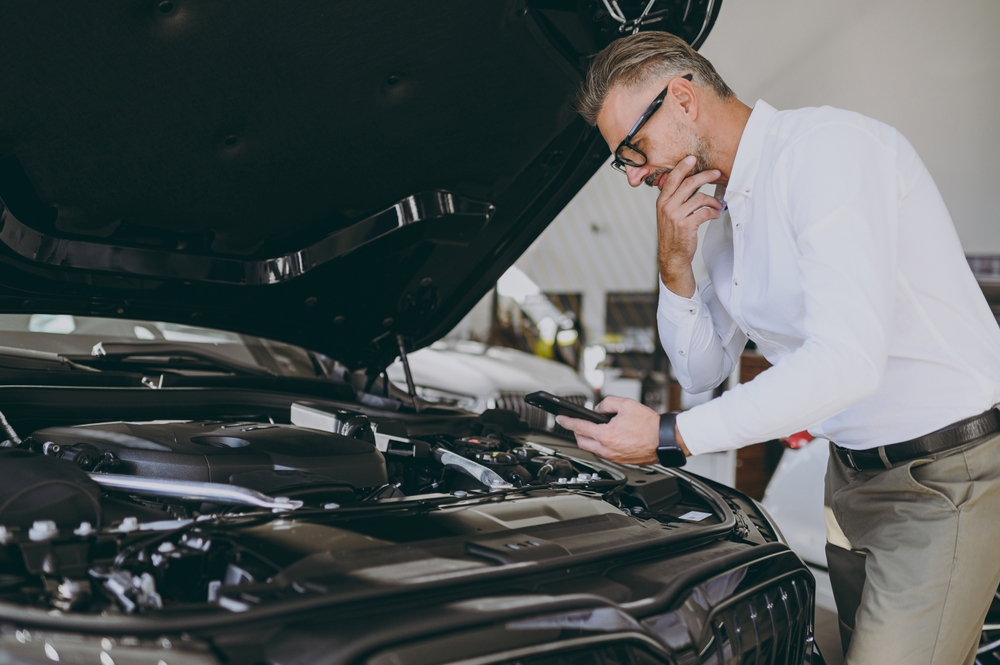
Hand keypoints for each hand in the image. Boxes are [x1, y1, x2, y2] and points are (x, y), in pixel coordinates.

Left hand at [556, 396, 660, 464]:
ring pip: (591, 449)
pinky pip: (602, 453)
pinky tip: (604, 437)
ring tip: (590, 429)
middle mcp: (607, 449)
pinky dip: (598, 445)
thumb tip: (598, 409)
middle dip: (575, 432)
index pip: (579, 427)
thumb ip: (607, 404)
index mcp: (606, 435)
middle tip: (575, 423)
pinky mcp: (619, 461)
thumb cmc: (649, 424)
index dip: (566, 422)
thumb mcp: (626, 404)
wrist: (664, 439)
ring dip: (587, 439)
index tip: (560, 418)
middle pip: (581, 441)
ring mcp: (613, 457)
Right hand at [656, 156, 722, 296]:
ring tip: (718, 204)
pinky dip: (713, 212)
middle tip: (716, 173)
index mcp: (662, 202)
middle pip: (688, 184)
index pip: (672, 179)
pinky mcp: (687, 225)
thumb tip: (690, 183)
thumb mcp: (667, 214)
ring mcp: (676, 216)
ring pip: (699, 198)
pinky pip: (705, 212)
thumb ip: (674, 199)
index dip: (683, 167)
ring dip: (713, 200)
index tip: (692, 159)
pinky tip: (715, 214)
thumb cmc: (672, 234)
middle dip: (705, 176)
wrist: (672, 256)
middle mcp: (667, 207)